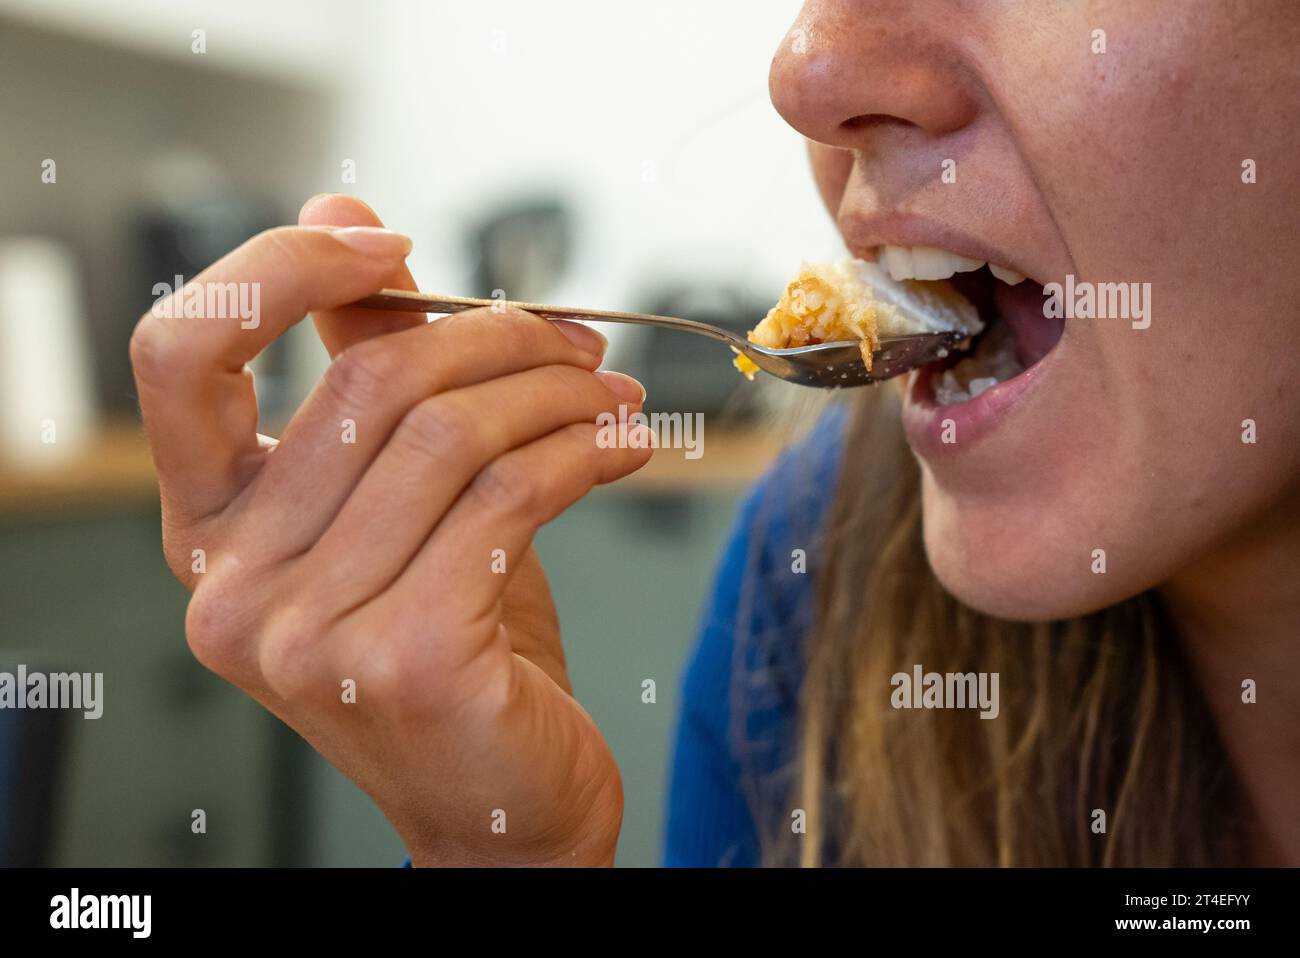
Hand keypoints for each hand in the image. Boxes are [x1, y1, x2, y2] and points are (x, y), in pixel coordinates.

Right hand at [130, 194, 651, 865]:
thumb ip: (364, 371)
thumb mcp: (398, 507)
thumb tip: (342, 213)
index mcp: (208, 533)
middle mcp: (233, 586)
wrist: (497, 812)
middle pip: (368, 386)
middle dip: (500, 338)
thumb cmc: (452, 652)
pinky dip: (584, 452)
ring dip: (559, 395)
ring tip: (613, 397)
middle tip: (577, 344)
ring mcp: (310, 632)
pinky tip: (624, 448)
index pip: (180, 356)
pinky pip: (510, 497)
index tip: (389, 244)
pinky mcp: (407, 658)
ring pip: (452, 436)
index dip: (279, 272)